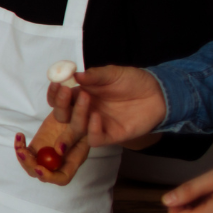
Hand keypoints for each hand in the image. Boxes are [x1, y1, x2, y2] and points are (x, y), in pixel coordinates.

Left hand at [15, 90, 92, 185]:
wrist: (73, 110)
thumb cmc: (83, 119)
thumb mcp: (81, 126)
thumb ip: (71, 138)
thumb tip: (59, 151)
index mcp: (73, 161)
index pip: (62, 178)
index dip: (50, 177)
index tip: (39, 168)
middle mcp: (59, 162)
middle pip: (42, 174)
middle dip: (30, 165)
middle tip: (23, 152)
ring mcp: (46, 156)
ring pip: (31, 165)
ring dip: (22, 157)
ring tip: (19, 143)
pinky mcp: (37, 148)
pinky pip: (25, 152)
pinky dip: (19, 146)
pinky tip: (19, 136)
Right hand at [47, 65, 166, 147]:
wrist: (158, 92)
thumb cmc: (133, 81)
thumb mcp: (112, 73)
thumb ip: (94, 75)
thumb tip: (73, 75)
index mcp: (81, 96)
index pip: (59, 99)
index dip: (54, 94)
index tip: (57, 84)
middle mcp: (85, 112)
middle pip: (62, 116)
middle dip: (61, 105)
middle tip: (66, 91)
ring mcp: (96, 125)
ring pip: (75, 129)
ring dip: (76, 114)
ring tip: (86, 98)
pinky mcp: (111, 136)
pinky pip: (95, 139)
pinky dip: (92, 130)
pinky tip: (96, 117)